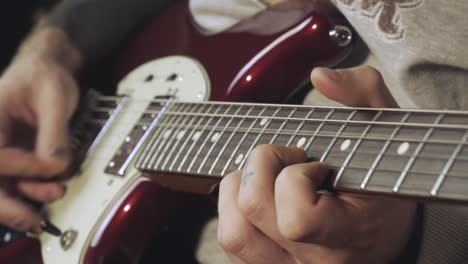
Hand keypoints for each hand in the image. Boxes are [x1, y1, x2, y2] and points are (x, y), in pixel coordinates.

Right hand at [0, 27, 81, 232]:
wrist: (49, 72)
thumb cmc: (45, 76)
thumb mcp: (54, 98)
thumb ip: (54, 133)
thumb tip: (55, 165)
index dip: (24, 167)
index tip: (53, 164)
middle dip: (9, 206)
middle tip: (32, 220)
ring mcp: (3, 150)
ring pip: (4, 187)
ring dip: (26, 199)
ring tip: (55, 195)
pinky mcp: (16, 158)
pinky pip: (18, 182)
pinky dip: (33, 192)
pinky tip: (49, 193)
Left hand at [217, 66, 416, 263]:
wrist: (383, 236)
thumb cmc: (384, 184)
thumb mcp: (388, 133)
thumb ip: (362, 94)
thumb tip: (320, 77)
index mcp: (349, 233)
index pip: (297, 218)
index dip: (296, 178)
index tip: (316, 164)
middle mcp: (314, 260)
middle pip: (253, 209)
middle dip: (261, 165)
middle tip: (289, 159)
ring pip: (232, 232)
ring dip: (238, 188)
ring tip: (266, 177)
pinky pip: (230, 242)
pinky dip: (232, 208)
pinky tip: (258, 193)